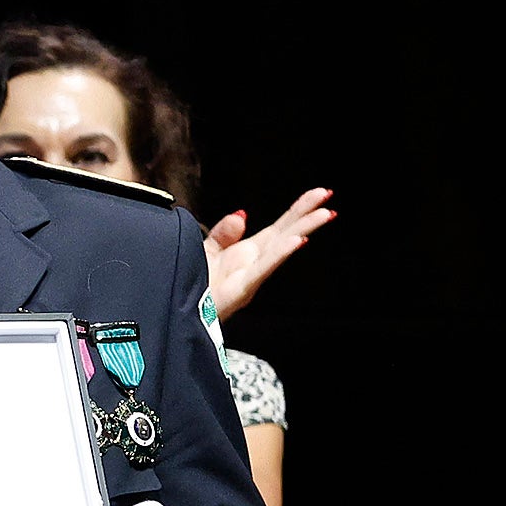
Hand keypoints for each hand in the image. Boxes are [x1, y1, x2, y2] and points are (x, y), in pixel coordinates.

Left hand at [203, 186, 333, 321]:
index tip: (319, 194)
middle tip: (327, 195)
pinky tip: (297, 241)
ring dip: (302, 230)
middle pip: (286, 233)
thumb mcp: (207, 251)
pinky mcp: (241, 289)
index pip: (280, 226)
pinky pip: (263, 268)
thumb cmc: (195, 285)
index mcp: (250, 252)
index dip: (298, 209)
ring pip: (281, 248)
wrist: (178, 311)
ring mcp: (251, 276)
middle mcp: (256, 262)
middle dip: (307, 214)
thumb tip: (241, 214)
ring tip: (324, 214)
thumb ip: (224, 233)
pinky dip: (280, 254)